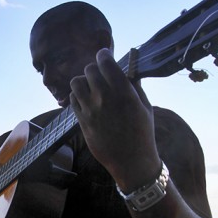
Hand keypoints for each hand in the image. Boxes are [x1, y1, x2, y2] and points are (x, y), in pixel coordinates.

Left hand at [69, 48, 160, 191]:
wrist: (131, 162)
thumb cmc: (143, 134)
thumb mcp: (145, 107)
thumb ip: (135, 86)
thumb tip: (128, 69)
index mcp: (124, 93)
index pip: (105, 62)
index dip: (104, 55)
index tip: (105, 56)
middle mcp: (105, 99)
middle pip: (89, 70)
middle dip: (95, 69)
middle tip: (100, 75)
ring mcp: (91, 111)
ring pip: (76, 82)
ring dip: (84, 81)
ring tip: (92, 88)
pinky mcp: (82, 122)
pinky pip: (72, 99)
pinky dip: (78, 96)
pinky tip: (87, 100)